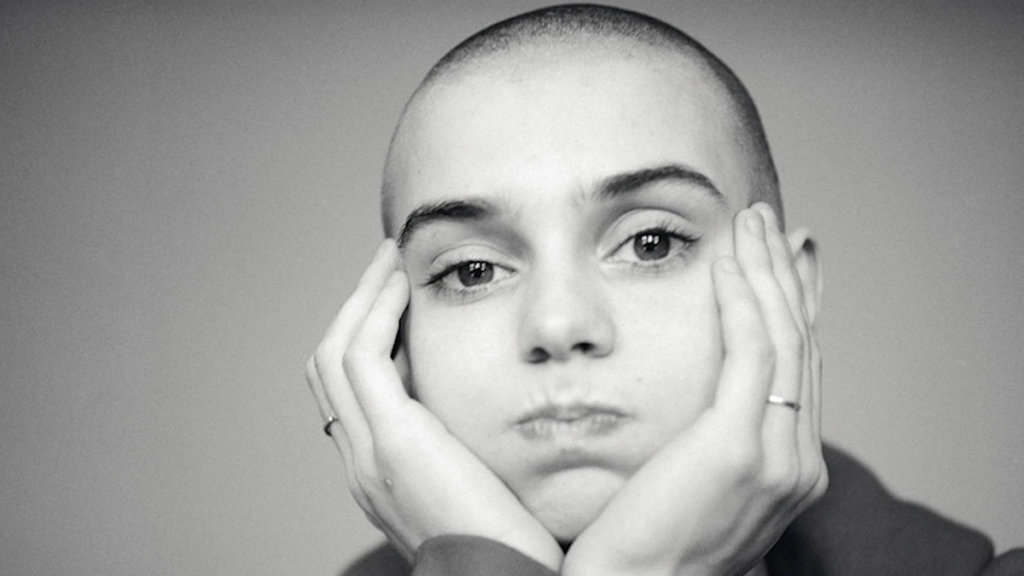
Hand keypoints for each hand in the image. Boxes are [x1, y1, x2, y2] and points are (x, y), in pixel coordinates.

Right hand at [305, 240, 562, 569]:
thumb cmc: (511, 545)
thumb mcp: (477, 482)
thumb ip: (462, 443)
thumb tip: (480, 397)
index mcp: (377, 472)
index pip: (347, 390)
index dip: (364, 336)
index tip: (398, 297)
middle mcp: (360, 463)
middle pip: (327, 365)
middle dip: (354, 308)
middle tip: (386, 266)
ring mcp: (369, 455)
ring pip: (335, 353)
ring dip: (361, 299)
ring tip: (390, 260)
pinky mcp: (395, 444)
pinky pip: (363, 358)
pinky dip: (377, 313)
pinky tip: (402, 286)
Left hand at [563, 204, 826, 575]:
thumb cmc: (644, 545)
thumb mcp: (695, 486)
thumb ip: (714, 441)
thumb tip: (704, 398)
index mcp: (790, 470)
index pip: (800, 369)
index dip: (796, 308)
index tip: (787, 263)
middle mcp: (798, 462)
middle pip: (800, 345)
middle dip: (786, 277)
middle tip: (771, 225)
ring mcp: (778, 457)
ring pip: (782, 338)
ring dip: (766, 271)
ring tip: (751, 222)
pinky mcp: (740, 448)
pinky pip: (748, 352)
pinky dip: (741, 299)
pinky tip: (727, 261)